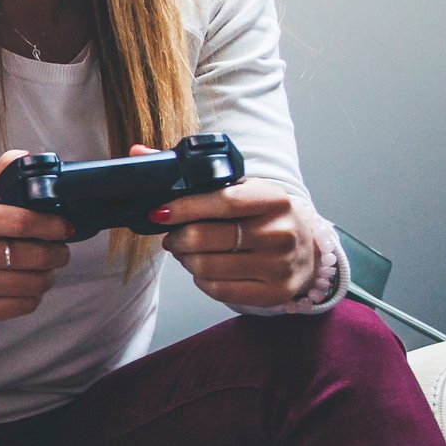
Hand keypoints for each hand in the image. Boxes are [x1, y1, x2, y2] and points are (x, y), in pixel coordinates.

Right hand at [0, 148, 75, 321]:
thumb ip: (4, 174)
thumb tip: (29, 158)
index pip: (22, 222)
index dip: (52, 226)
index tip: (66, 228)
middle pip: (33, 257)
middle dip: (58, 254)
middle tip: (60, 251)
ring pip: (33, 284)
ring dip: (48, 276)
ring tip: (45, 269)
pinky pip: (24, 305)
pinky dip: (34, 296)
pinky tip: (27, 285)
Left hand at [140, 144, 316, 304]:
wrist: (307, 252)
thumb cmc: (263, 216)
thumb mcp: (241, 189)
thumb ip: (190, 174)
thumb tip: (137, 152)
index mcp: (273, 199)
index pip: (222, 201)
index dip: (183, 207)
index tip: (159, 212)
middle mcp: (280, 232)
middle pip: (204, 238)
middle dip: (177, 237)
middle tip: (172, 235)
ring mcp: (278, 265)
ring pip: (204, 267)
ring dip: (186, 259)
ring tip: (188, 251)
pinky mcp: (273, 293)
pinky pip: (217, 289)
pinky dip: (202, 279)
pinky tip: (207, 268)